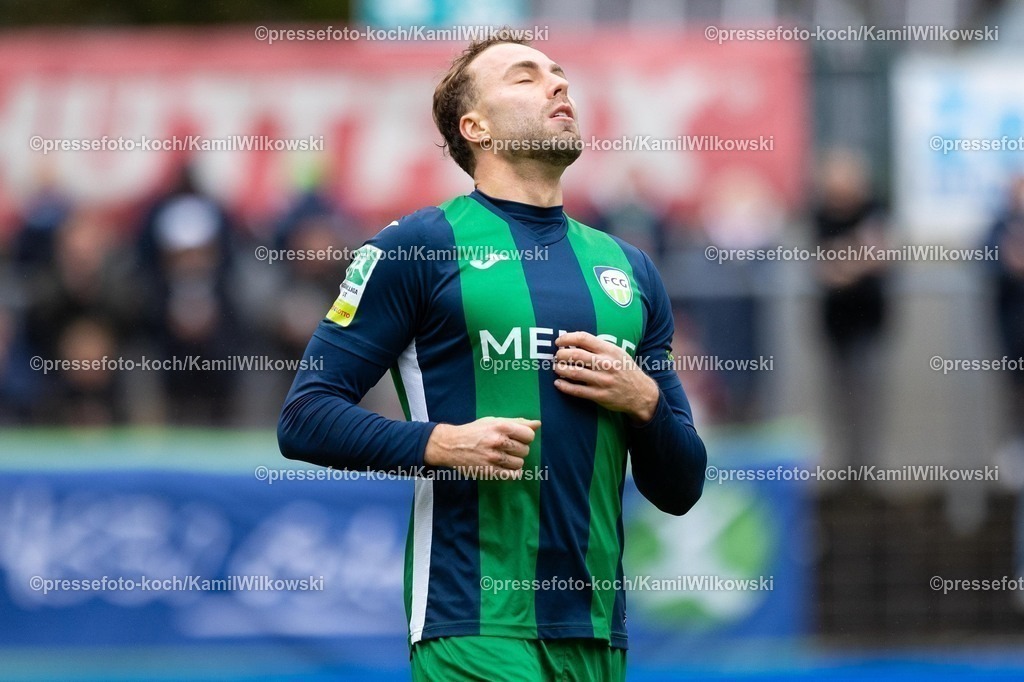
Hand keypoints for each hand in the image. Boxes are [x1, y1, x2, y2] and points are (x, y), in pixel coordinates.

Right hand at [424, 417, 540, 478]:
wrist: (451, 445)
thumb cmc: (475, 431)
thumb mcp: (493, 421)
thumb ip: (517, 422)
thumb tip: (538, 424)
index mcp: (500, 426)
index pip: (529, 435)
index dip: (526, 437)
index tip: (518, 438)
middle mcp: (498, 441)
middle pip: (525, 450)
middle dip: (519, 449)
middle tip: (508, 448)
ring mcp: (493, 458)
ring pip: (520, 463)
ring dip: (515, 461)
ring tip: (505, 457)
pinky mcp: (489, 471)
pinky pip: (512, 475)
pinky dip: (513, 473)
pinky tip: (507, 468)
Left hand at [553, 331, 658, 423]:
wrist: (640, 393)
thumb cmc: (624, 369)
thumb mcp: (617, 353)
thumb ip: (598, 347)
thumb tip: (572, 342)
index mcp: (609, 350)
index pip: (583, 338)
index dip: (567, 338)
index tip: (559, 342)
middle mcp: (606, 364)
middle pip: (575, 355)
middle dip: (560, 355)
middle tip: (557, 356)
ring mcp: (603, 380)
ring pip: (574, 372)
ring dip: (560, 369)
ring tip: (556, 368)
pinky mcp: (600, 395)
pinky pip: (577, 390)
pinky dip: (564, 386)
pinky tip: (558, 383)